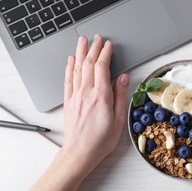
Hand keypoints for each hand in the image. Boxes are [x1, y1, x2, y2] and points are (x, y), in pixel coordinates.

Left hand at [62, 35, 129, 176]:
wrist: (80, 152)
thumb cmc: (101, 140)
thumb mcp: (118, 120)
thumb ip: (120, 96)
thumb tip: (123, 78)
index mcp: (101, 97)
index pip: (102, 68)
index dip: (105, 54)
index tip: (109, 45)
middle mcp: (86, 93)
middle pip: (89, 64)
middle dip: (94, 48)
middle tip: (97, 38)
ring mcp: (76, 96)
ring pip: (77, 69)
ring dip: (81, 53)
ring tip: (83, 41)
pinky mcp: (69, 101)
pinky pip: (68, 79)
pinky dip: (70, 67)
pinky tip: (71, 60)